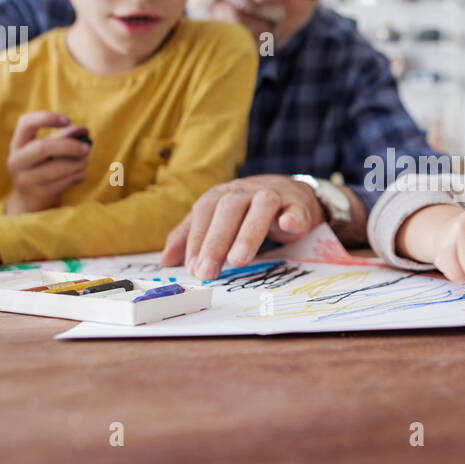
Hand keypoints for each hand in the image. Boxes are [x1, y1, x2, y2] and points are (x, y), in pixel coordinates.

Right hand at [4, 111, 89, 213]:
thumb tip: (83, 130)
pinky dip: (78, 175)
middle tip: (87, 147)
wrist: (30, 201)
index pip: (26, 123)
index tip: (67, 120)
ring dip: (78, 162)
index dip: (47, 118)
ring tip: (86, 161)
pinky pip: (65, 181)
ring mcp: (26, 179)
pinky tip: (81, 173)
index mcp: (17, 144)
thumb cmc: (42, 168)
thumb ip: (64, 137)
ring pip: (57, 167)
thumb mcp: (48, 151)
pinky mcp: (39, 194)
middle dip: (70, 145)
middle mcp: (16, 161)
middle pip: (43, 147)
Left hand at [160, 174, 325, 278]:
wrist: (291, 194)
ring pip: (261, 207)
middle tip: (207, 272)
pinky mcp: (299, 206)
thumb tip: (166, 260)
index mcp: (223, 195)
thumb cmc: (249, 211)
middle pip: (228, 209)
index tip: (192, 268)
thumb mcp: (217, 220)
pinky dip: (292, 217)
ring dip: (249, 233)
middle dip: (216, 241)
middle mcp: (246, 191)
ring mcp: (274, 196)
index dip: (197, 240)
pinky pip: (296, 209)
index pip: (205, 213)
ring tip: (237, 260)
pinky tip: (288, 226)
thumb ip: (191, 236)